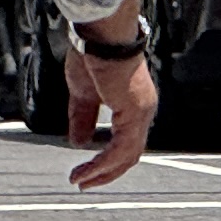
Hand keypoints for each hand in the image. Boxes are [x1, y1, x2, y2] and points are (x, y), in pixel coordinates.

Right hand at [65, 34, 157, 189]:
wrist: (101, 37)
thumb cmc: (93, 54)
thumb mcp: (82, 93)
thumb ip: (82, 118)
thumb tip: (78, 142)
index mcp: (132, 105)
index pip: (124, 141)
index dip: (105, 159)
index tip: (84, 169)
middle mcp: (142, 111)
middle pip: (129, 154)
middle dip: (105, 172)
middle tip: (83, 183)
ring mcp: (141, 113)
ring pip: (127, 155)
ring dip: (103, 172)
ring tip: (81, 180)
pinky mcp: (134, 114)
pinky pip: (121, 149)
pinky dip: (103, 163)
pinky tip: (87, 169)